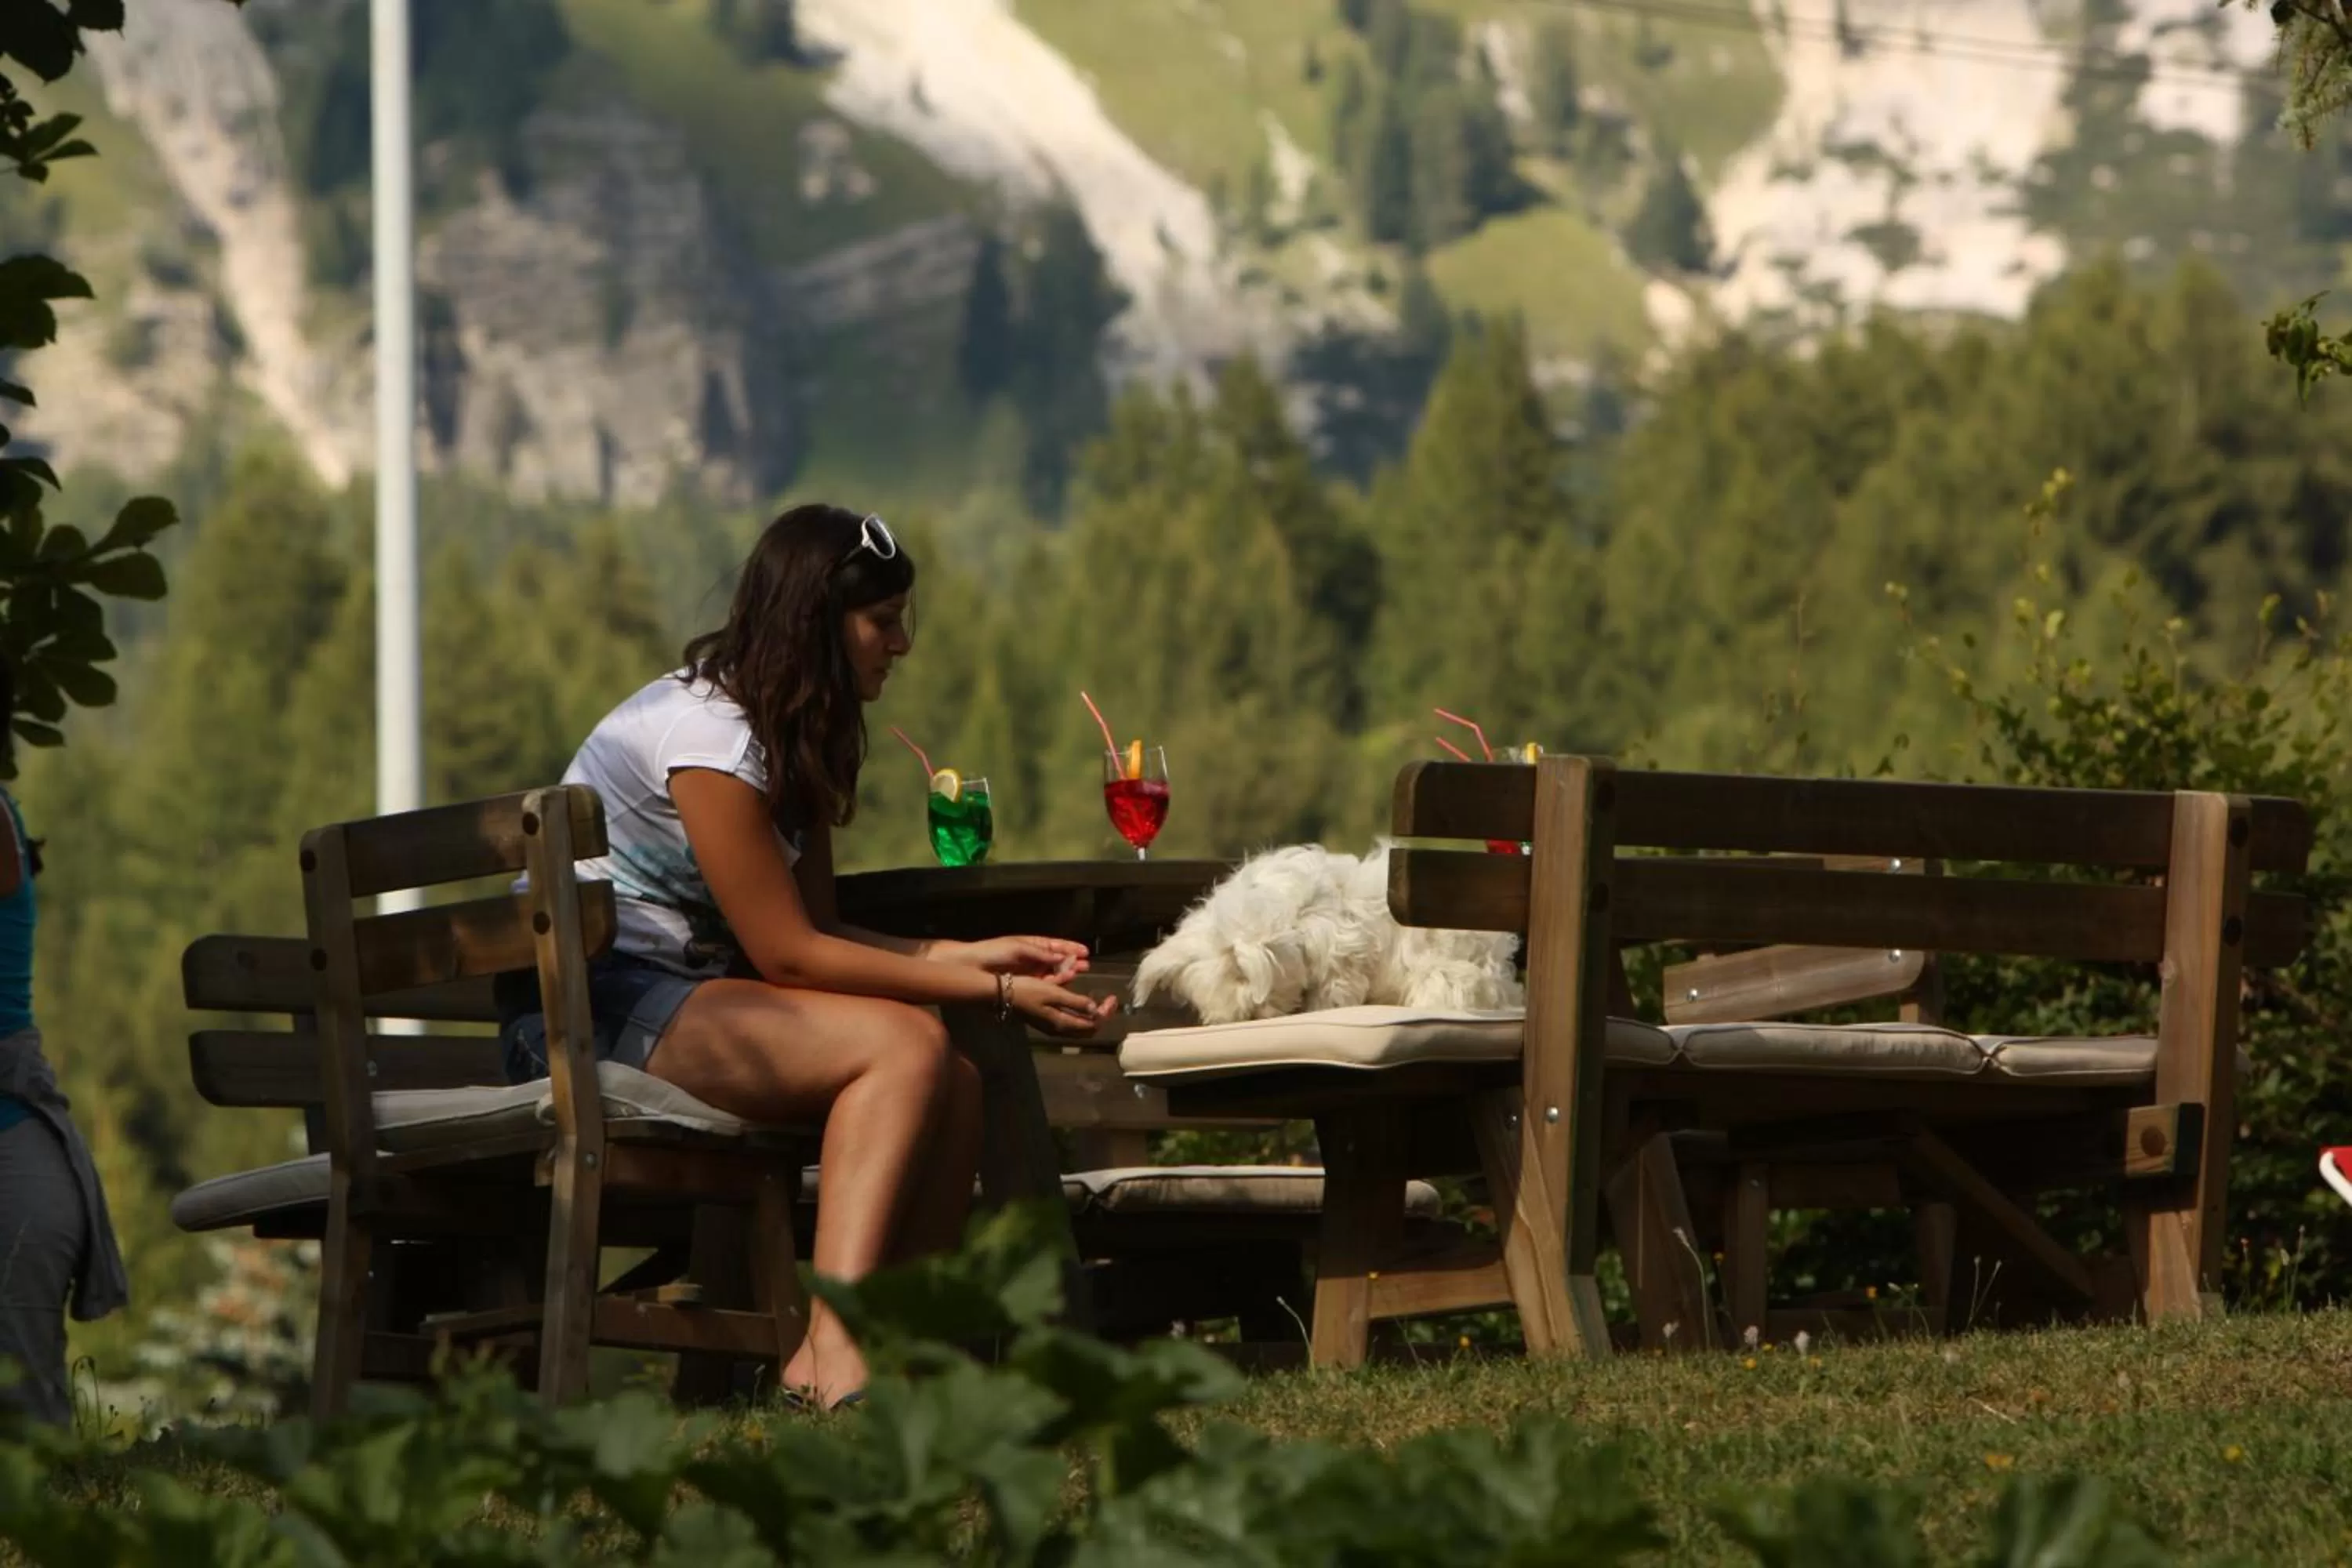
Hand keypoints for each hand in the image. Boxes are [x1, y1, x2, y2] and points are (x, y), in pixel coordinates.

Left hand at [941, 935, 1090, 983]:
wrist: (973, 967)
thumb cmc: (994, 952)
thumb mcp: (1018, 948)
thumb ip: (1041, 953)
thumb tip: (1062, 956)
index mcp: (1031, 944)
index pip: (1055, 945)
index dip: (1070, 948)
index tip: (1085, 951)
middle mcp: (1033, 957)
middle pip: (1057, 959)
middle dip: (1072, 961)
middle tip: (1085, 964)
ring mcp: (1030, 971)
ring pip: (1053, 971)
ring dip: (1066, 972)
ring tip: (1078, 971)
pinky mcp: (1026, 983)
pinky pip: (1045, 982)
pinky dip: (1055, 981)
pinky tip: (1065, 979)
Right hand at [1006, 975, 1118, 1037]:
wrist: (1001, 995)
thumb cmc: (1027, 991)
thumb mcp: (1053, 993)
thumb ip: (1076, 1002)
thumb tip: (1096, 1010)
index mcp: (1062, 1023)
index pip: (1092, 1024)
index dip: (1106, 1013)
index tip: (1112, 998)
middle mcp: (1058, 1028)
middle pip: (1087, 1029)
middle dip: (1101, 1016)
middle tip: (1109, 1001)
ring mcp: (1050, 1025)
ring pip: (1078, 1026)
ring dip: (1091, 1015)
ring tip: (1098, 1001)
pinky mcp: (1045, 1019)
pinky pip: (1069, 1020)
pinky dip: (1079, 1013)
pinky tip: (1078, 1001)